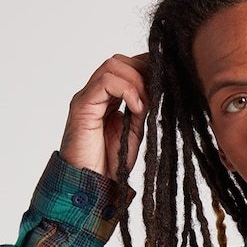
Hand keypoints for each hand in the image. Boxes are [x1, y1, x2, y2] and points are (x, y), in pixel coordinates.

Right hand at [59, 52, 150, 180]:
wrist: (93, 185)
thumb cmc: (109, 165)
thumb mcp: (134, 131)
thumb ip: (141, 109)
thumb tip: (156, 89)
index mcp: (106, 99)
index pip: (125, 67)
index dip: (145, 69)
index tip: (163, 82)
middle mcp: (94, 94)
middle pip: (118, 61)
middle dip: (142, 71)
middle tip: (155, 94)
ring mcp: (87, 98)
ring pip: (112, 65)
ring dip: (135, 80)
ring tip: (144, 105)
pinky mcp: (83, 106)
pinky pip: (105, 82)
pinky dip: (126, 90)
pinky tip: (136, 108)